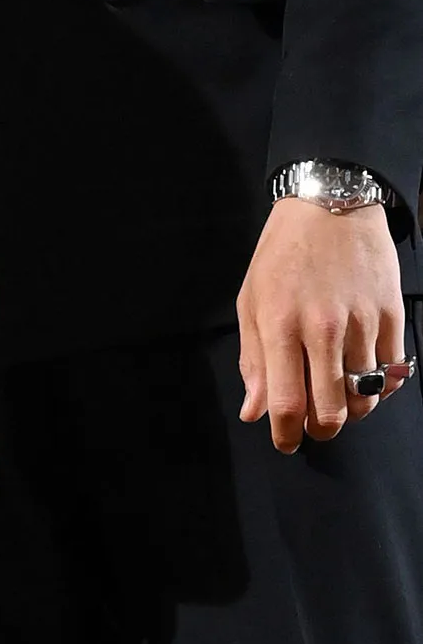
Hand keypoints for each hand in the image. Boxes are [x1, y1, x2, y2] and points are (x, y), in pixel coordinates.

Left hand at [237, 198, 406, 453]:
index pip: (286, 402)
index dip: (286, 434)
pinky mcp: (391, 315)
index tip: (286, 440)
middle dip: (321, 429)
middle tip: (314, 423)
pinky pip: (392, 374)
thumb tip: (254, 412)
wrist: (330, 202)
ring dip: (351, 408)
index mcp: (279, 322)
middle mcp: (322, 327)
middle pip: (332, 411)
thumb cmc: (282, 252)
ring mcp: (361, 322)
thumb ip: (253, 358)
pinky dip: (379, 386)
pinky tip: (364, 374)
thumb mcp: (251, 297)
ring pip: (365, 398)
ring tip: (338, 394)